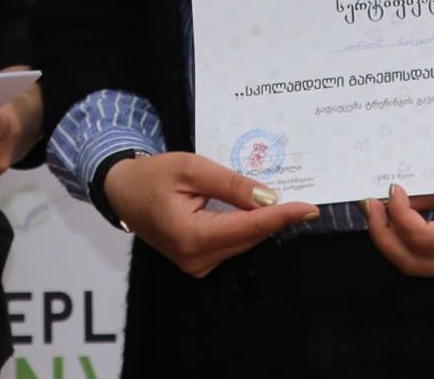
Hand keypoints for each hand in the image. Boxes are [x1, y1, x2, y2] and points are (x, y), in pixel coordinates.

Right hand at [103, 152, 319, 277]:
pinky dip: (245, 228)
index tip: (310, 209)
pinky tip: (251, 211)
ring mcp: (196, 265)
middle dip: (275, 218)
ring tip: (279, 203)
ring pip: (243, 242)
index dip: (282, 217)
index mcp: (191, 236)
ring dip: (260, 222)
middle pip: (249, 237)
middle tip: (300, 198)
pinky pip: (232, 244)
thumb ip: (231, 184)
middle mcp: (195, 258)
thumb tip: (269, 198)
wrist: (123, 191)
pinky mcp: (197, 263)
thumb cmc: (153, 176)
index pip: (249, 227)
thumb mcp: (192, 168)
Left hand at [361, 183, 433, 277]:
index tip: (391, 189)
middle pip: (410, 261)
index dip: (399, 214)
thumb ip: (433, 191)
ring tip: (377, 210)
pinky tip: (395, 217)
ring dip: (389, 237)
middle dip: (382, 233)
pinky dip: (404, 239)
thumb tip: (393, 195)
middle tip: (369, 204)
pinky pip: (423, 258)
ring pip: (413, 264)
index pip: (422, 238)